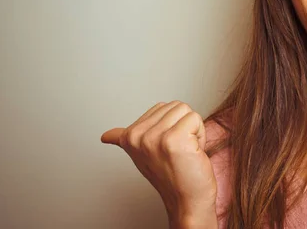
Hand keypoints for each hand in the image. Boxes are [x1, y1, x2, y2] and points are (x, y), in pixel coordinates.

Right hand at [101, 101, 217, 225]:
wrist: (187, 200)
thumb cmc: (171, 177)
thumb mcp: (141, 154)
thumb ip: (125, 139)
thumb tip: (106, 136)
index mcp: (130, 137)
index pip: (161, 107)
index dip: (171, 126)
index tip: (164, 151)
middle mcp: (139, 136)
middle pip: (175, 106)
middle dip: (183, 126)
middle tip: (178, 150)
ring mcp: (155, 138)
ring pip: (185, 111)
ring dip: (193, 130)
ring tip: (185, 150)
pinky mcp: (175, 139)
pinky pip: (195, 118)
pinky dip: (200, 135)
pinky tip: (192, 152)